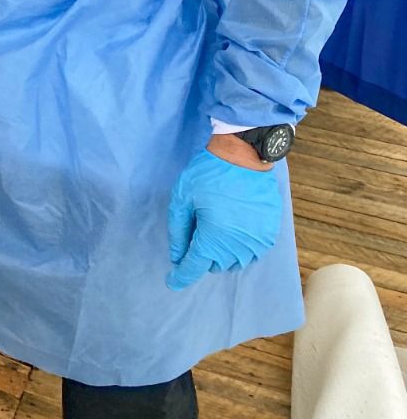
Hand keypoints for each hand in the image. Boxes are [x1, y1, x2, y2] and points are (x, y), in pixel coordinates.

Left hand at [166, 146, 283, 290]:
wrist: (245, 157)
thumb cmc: (208, 175)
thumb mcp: (182, 199)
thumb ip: (178, 231)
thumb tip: (177, 257)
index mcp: (213, 239)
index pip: (194, 267)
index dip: (181, 277)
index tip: (172, 282)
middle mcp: (237, 247)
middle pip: (213, 265)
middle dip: (201, 255)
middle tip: (196, 228)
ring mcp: (256, 243)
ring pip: (233, 261)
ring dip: (220, 253)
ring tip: (214, 226)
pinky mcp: (269, 234)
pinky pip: (250, 252)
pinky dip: (238, 246)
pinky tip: (231, 227)